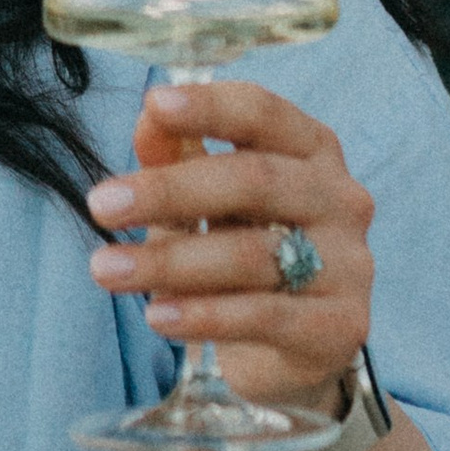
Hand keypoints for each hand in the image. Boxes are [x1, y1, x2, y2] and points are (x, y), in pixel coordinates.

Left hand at [84, 78, 375, 411]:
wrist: (291, 346)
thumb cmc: (244, 250)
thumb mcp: (205, 200)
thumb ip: (178, 157)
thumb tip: (148, 120)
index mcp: (311, 151)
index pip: (263, 114)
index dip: (210, 106)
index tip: (153, 104)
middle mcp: (341, 199)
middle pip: (254, 181)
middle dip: (169, 191)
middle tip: (100, 206)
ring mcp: (349, 263)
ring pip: (252, 255)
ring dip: (168, 261)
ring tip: (105, 269)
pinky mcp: (341, 324)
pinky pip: (265, 316)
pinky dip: (204, 315)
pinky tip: (157, 316)